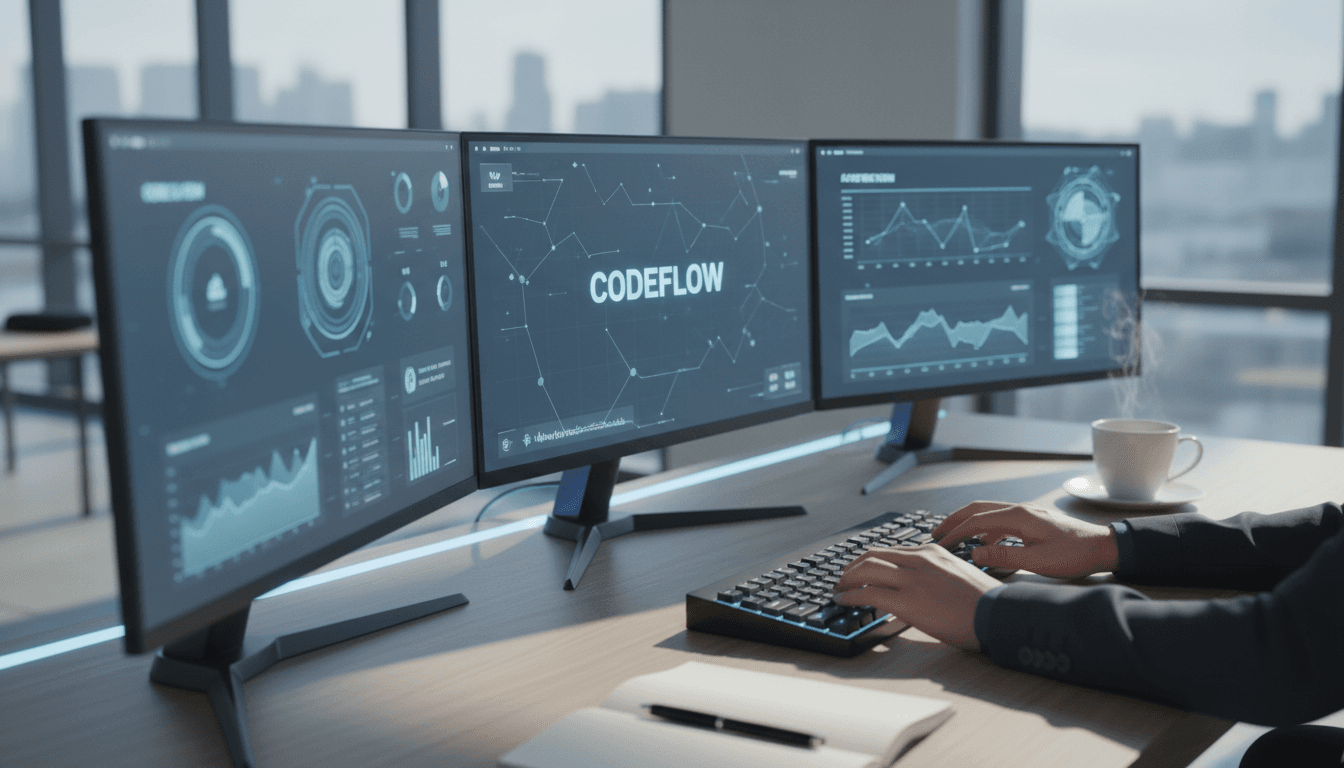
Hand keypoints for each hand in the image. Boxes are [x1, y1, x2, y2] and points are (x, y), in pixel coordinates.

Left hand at [834, 545, 998, 650]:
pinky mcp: (908, 601)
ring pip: (867, 570)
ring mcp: (913, 579)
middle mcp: (920, 560)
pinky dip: (851, 596)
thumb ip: (934, 576)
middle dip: (852, 568)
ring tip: (839, 590)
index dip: (869, 560)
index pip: (890, 550)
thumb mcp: (957, 576)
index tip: (859, 568)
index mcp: (932, 552)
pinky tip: (844, 602)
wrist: (999, 615)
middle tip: (843, 579)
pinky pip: (869, 594)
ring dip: (847, 580)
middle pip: (872, 556)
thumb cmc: (985, 604)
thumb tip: (917, 588)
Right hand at [931, 501, 1119, 578]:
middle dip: (954, 520)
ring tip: (954, 537)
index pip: (976, 522)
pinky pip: (1000, 521)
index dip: (955, 533)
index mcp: (1018, 517)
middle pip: (977, 509)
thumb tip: (975, 553)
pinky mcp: (1032, 522)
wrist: (1103, 546)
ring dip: (968, 523)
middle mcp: (1019, 510)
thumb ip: (1004, 556)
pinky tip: (983, 544)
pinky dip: (985, 529)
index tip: (940, 544)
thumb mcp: (1038, 561)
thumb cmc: (1075, 554)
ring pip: (988, 514)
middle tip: (936, 532)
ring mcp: (1026, 514)